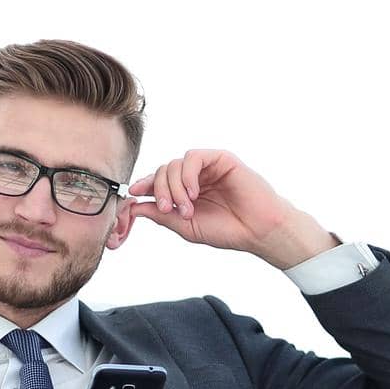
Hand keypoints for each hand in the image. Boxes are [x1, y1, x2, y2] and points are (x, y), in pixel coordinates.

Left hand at [127, 149, 298, 256]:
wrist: (257, 230)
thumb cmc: (226, 230)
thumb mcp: (185, 226)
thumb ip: (161, 215)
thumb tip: (134, 207)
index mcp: (185, 192)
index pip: (157, 182)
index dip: (143, 186)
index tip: (132, 195)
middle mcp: (194, 177)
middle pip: (162, 171)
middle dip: (160, 191)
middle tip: (170, 210)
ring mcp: (206, 167)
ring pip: (174, 164)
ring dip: (174, 187)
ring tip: (187, 208)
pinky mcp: (220, 159)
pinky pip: (193, 157)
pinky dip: (187, 175)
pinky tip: (193, 193)